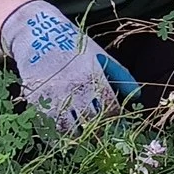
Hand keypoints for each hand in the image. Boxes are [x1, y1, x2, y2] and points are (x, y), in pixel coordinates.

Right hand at [0, 0, 138, 131]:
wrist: (37, 34)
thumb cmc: (73, 45)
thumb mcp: (100, 55)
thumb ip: (120, 75)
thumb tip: (138, 96)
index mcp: (92, 76)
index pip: (110, 108)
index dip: (116, 122)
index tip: (118, 129)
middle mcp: (74, 88)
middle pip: (91, 122)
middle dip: (99, 133)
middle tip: (103, 140)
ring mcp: (53, 95)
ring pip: (70, 129)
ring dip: (78, 138)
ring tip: (83, 139)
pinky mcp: (36, 100)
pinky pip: (48, 127)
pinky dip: (56, 137)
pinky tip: (62, 139)